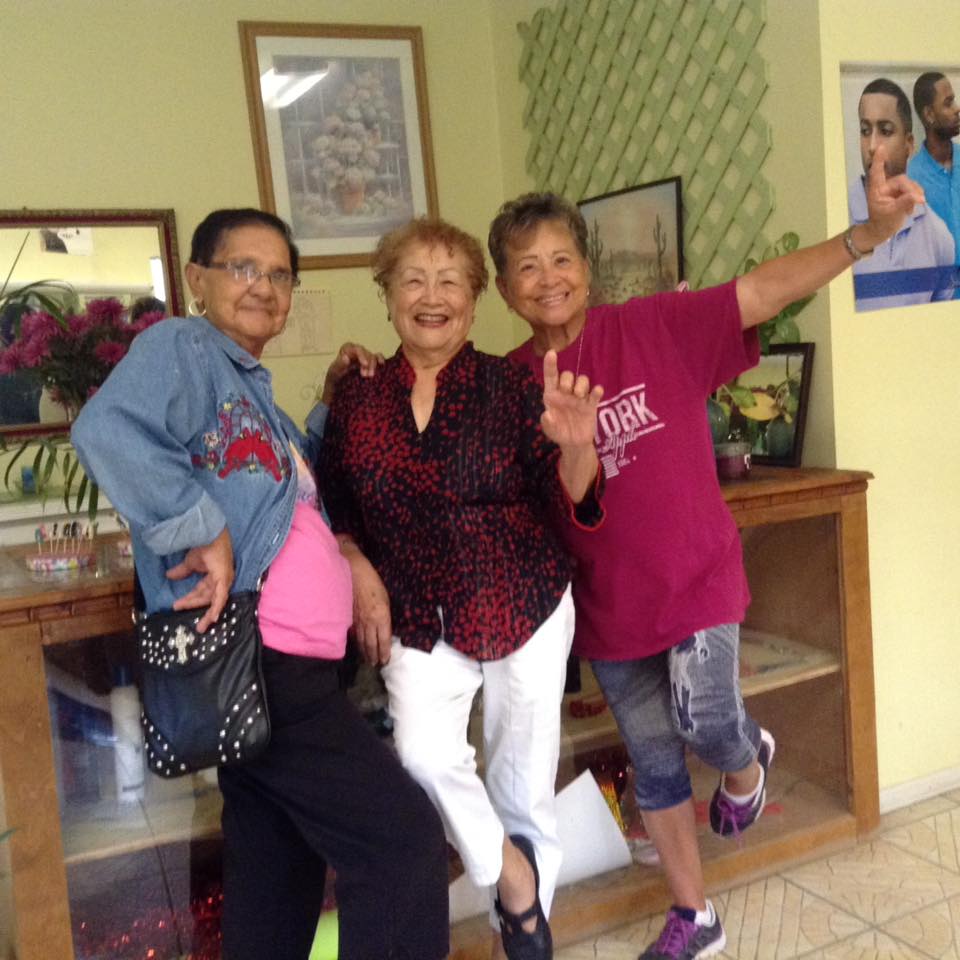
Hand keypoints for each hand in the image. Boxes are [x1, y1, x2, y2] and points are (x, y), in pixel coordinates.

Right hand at [167, 526, 233, 631]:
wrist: (207, 536)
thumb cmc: (204, 546)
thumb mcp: (190, 562)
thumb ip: (182, 571)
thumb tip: (169, 576)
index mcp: (213, 576)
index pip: (200, 591)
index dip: (189, 599)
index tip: (176, 605)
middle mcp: (220, 580)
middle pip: (206, 598)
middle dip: (194, 607)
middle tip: (190, 621)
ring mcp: (224, 580)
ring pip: (215, 601)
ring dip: (208, 614)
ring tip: (202, 626)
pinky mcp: (224, 580)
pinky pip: (221, 597)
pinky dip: (217, 607)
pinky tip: (213, 618)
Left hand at [320, 342, 383, 404]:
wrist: (338, 390)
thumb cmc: (335, 380)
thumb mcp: (333, 373)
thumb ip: (339, 365)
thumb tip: (346, 357)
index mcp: (345, 351)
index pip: (354, 348)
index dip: (360, 354)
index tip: (364, 364)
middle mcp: (356, 353)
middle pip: (365, 352)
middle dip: (367, 363)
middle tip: (366, 375)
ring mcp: (364, 357)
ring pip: (372, 356)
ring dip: (373, 366)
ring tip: (370, 376)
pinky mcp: (370, 363)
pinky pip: (377, 357)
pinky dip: (380, 359)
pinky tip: (382, 365)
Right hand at [338, 538, 392, 665]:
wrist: (354, 572)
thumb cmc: (373, 582)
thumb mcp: (386, 599)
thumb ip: (385, 616)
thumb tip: (384, 628)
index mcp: (382, 616)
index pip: (384, 640)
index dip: (384, 652)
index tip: (385, 661)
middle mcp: (370, 622)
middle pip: (372, 644)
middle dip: (374, 656)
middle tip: (375, 665)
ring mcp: (358, 620)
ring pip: (361, 641)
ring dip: (365, 653)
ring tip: (367, 661)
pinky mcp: (349, 617)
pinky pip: (353, 633)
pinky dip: (356, 642)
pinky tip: (357, 647)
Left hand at [541, 349, 602, 448]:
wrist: (573, 444)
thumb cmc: (559, 432)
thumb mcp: (550, 430)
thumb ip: (547, 423)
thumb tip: (547, 414)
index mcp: (552, 395)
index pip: (551, 376)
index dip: (550, 364)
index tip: (551, 352)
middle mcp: (565, 393)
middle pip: (568, 375)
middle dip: (567, 379)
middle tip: (567, 391)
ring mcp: (579, 397)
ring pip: (582, 380)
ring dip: (581, 384)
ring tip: (579, 396)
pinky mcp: (591, 404)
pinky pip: (595, 393)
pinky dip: (597, 391)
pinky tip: (597, 391)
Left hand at [863, 143, 925, 247]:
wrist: (882, 231)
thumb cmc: (882, 223)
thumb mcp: (892, 214)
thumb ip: (904, 203)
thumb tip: (918, 196)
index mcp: (877, 190)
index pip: (877, 172)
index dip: (878, 160)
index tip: (880, 148)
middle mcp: (886, 187)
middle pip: (902, 180)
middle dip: (911, 190)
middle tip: (920, 200)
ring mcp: (894, 190)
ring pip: (910, 185)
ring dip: (915, 195)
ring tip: (912, 208)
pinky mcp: (902, 193)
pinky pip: (914, 191)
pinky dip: (915, 199)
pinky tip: (911, 210)